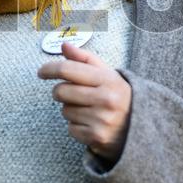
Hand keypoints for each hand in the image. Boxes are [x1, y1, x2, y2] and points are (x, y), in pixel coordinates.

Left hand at [37, 41, 131, 162]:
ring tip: (89, 109)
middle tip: (73, 93)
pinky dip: (76, 126)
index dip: (50, 69)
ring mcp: (101, 119)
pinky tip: (91, 123)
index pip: (68, 70)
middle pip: (60, 91)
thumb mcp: (107, 74)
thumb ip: (84, 58)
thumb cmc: (119, 96)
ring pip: (65, 111)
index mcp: (107, 79)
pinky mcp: (97, 137)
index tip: (41, 72)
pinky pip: (70, 128)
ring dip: (71, 109)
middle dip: (61, 92)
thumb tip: (64, 45)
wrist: (140, 127)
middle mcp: (105, 99)